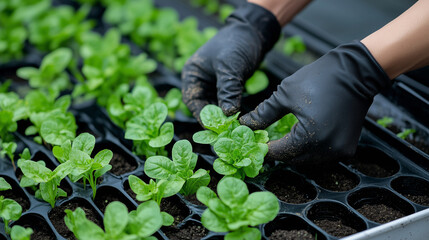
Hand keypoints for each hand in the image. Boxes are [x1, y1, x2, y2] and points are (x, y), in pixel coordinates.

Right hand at [181, 2, 279, 121]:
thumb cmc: (236, 44)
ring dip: (223, 117)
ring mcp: (213, 84)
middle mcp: (200, 80)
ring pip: (215, 106)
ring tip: (232, 129)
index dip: (202, 115)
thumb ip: (227, 90)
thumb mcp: (230, 67)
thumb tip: (228, 114)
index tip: (213, 128)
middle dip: (213, 119)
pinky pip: (226, 102)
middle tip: (225, 132)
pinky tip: (238, 120)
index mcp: (193, 74)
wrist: (254, 31)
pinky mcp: (226, 86)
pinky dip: (231, 110)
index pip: (193, 100)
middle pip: (203, 106)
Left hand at [240, 41, 390, 164]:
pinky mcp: (348, 147)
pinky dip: (311, 149)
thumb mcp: (285, 94)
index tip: (255, 141)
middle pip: (294, 159)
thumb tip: (245, 124)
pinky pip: (323, 155)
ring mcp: (340, 151)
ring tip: (283, 138)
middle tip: (267, 140)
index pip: (280, 152)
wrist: (356, 71)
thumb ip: (264, 114)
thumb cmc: (319, 78)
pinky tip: (303, 138)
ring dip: (295, 152)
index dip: (265, 149)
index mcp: (310, 137)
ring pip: (309, 159)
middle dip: (279, 151)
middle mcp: (327, 149)